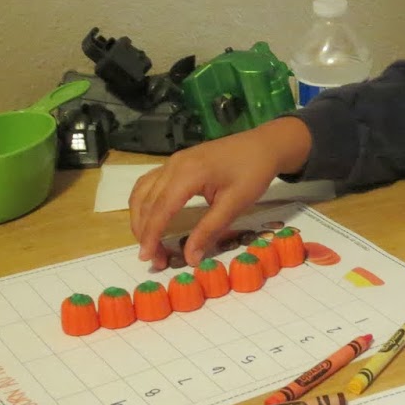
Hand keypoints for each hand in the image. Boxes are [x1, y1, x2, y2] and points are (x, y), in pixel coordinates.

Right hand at [128, 117, 312, 266]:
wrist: (264, 145)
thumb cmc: (253, 172)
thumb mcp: (234, 204)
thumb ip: (209, 230)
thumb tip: (190, 258)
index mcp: (187, 173)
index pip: (160, 209)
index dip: (151, 235)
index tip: (147, 257)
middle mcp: (173, 165)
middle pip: (147, 202)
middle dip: (145, 231)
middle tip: (153, 258)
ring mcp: (173, 161)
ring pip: (142, 191)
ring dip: (140, 217)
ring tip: (148, 242)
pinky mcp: (176, 163)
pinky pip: (149, 183)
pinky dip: (145, 202)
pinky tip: (149, 217)